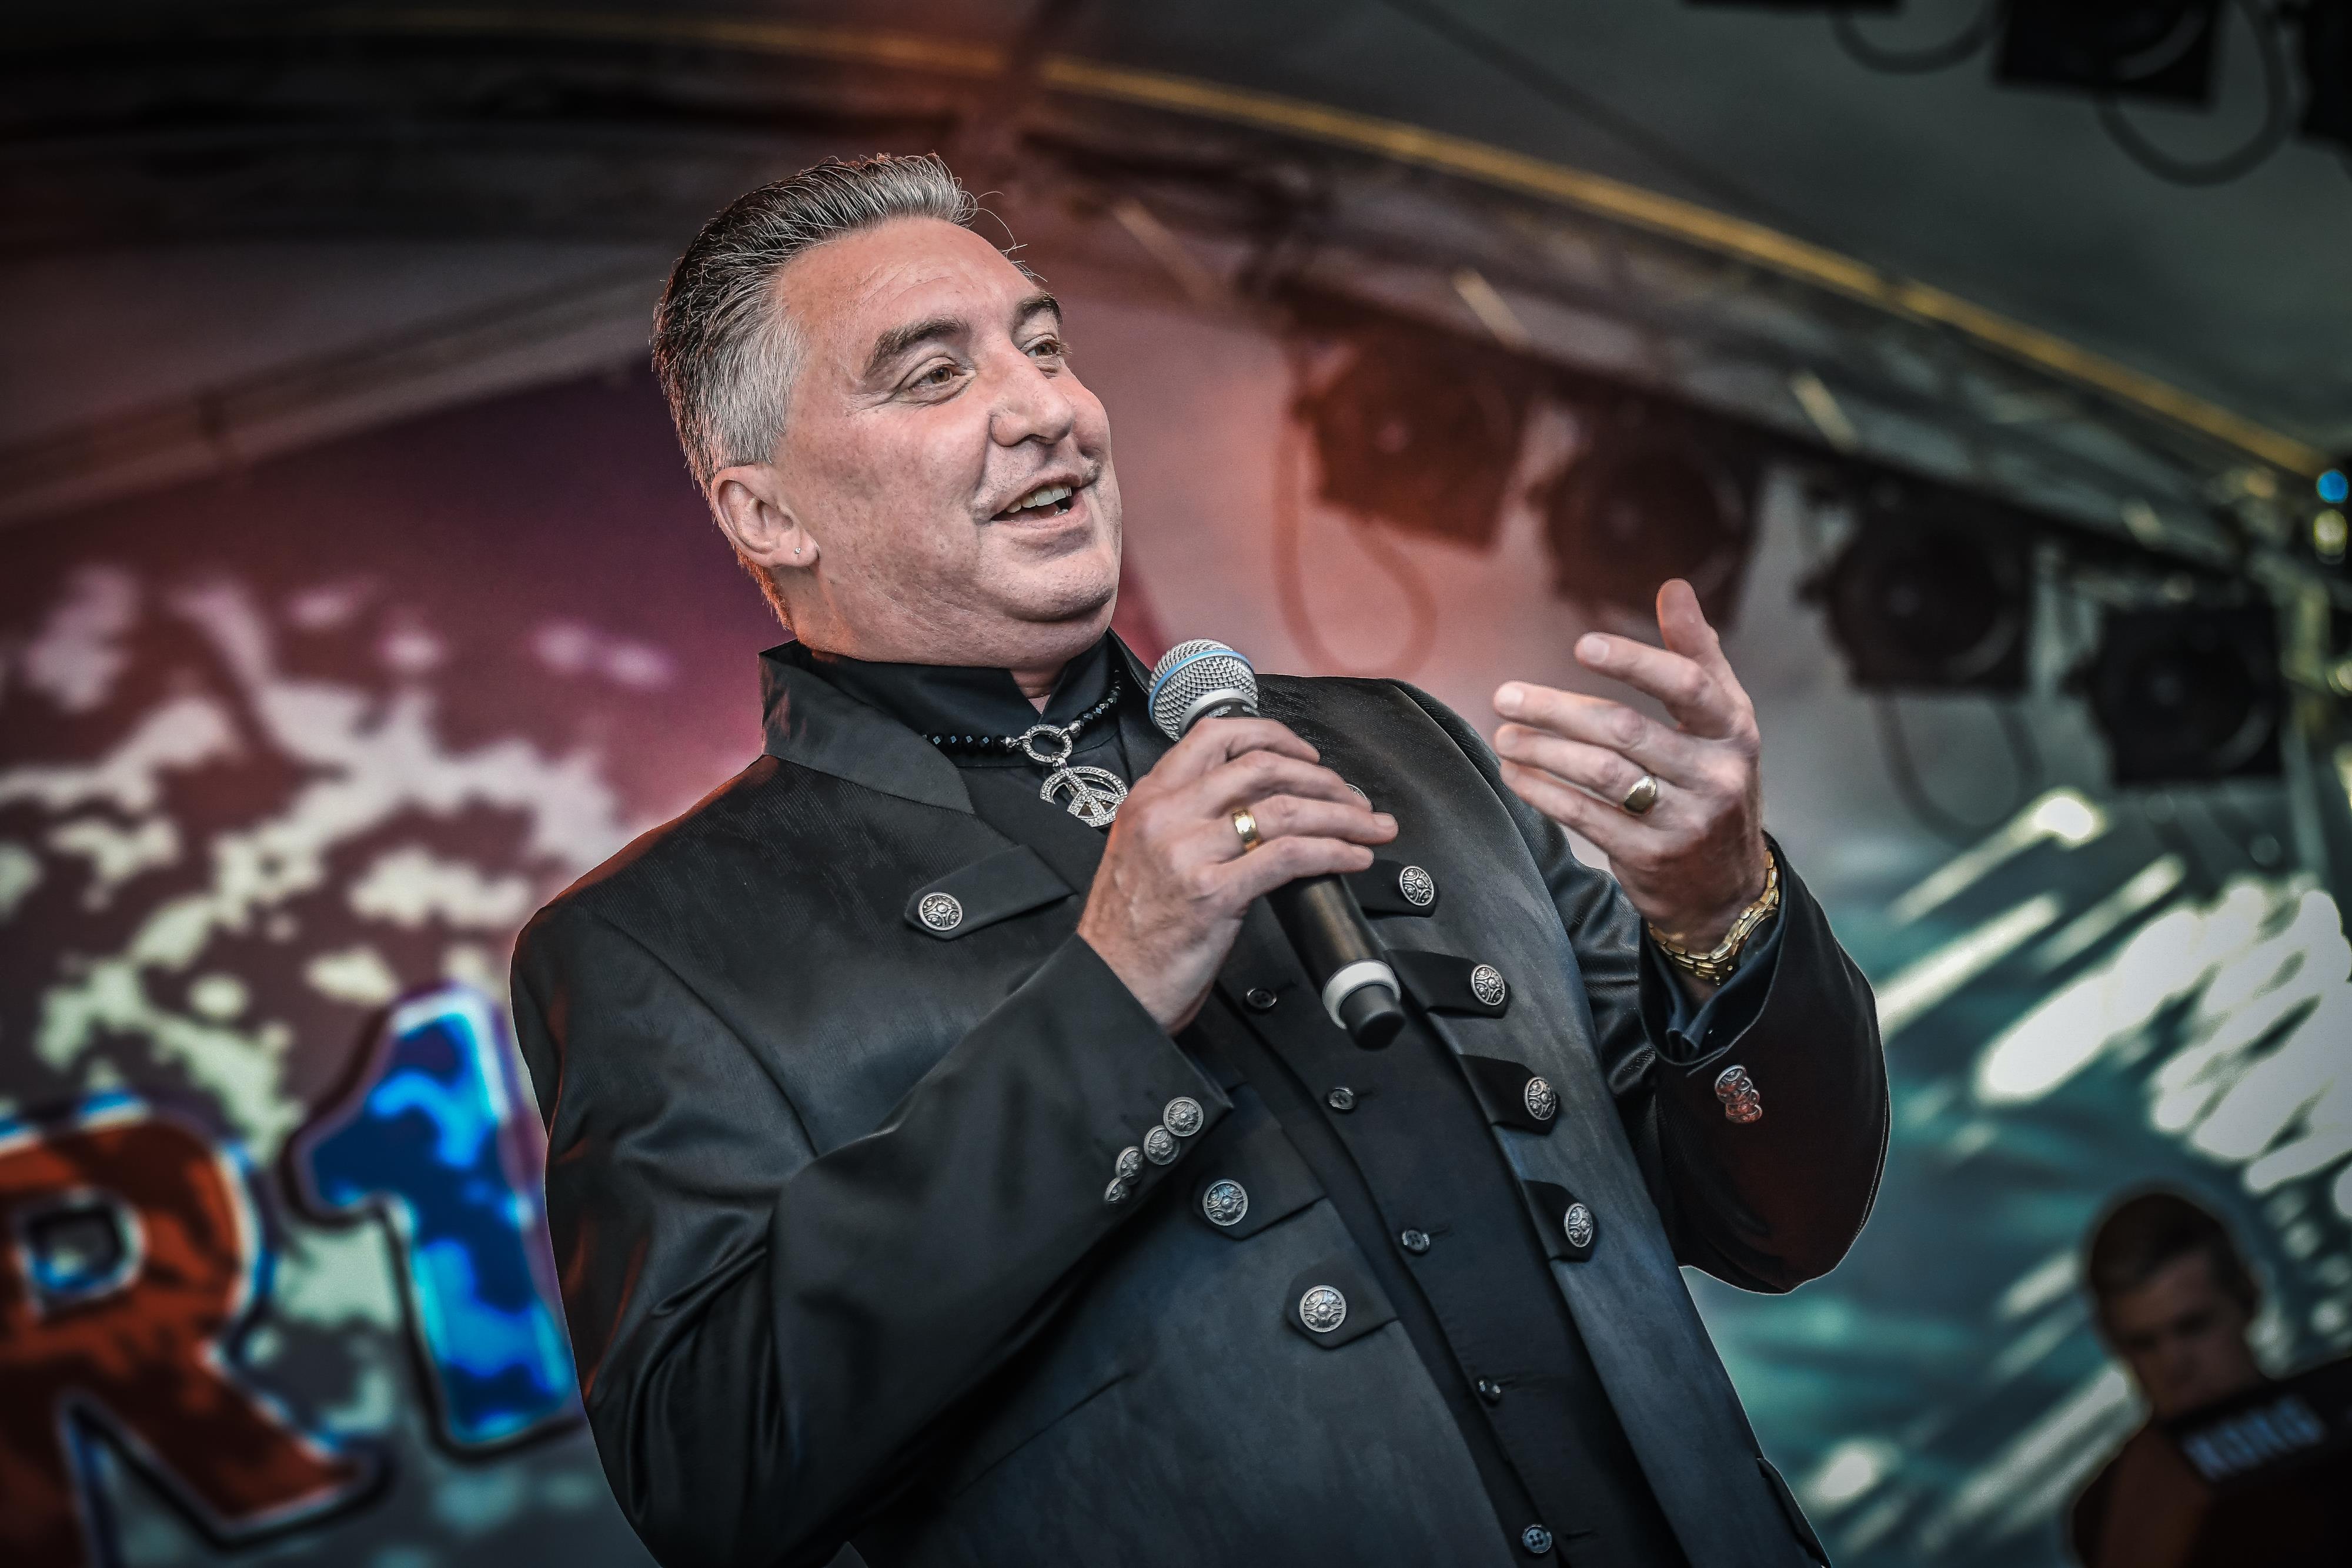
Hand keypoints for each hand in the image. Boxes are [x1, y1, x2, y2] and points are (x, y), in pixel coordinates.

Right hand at [1077, 718, 1395, 1031]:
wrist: (1109, 986)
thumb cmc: (1127, 932)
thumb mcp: (1145, 855)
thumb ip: (1188, 824)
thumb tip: (1257, 811)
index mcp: (1149, 799)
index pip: (1216, 736)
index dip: (1274, 736)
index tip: (1307, 757)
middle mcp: (1167, 816)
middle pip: (1262, 767)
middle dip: (1323, 779)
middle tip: (1352, 799)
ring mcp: (1189, 852)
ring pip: (1286, 809)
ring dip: (1343, 815)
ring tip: (1371, 827)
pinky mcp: (1213, 893)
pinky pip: (1291, 856)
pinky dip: (1335, 852)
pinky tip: (1354, 857)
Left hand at [1492, 579, 1767, 950]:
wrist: (1725, 885)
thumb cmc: (1712, 781)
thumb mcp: (1720, 720)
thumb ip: (1696, 654)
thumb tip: (1673, 586)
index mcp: (1734, 730)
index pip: (1687, 686)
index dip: (1635, 662)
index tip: (1583, 645)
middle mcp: (1716, 774)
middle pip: (1626, 730)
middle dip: (1557, 710)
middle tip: (1506, 696)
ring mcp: (1686, 819)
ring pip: (1601, 773)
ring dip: (1542, 751)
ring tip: (1504, 736)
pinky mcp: (1652, 856)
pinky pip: (1586, 816)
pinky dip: (1544, 792)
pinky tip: (1516, 775)